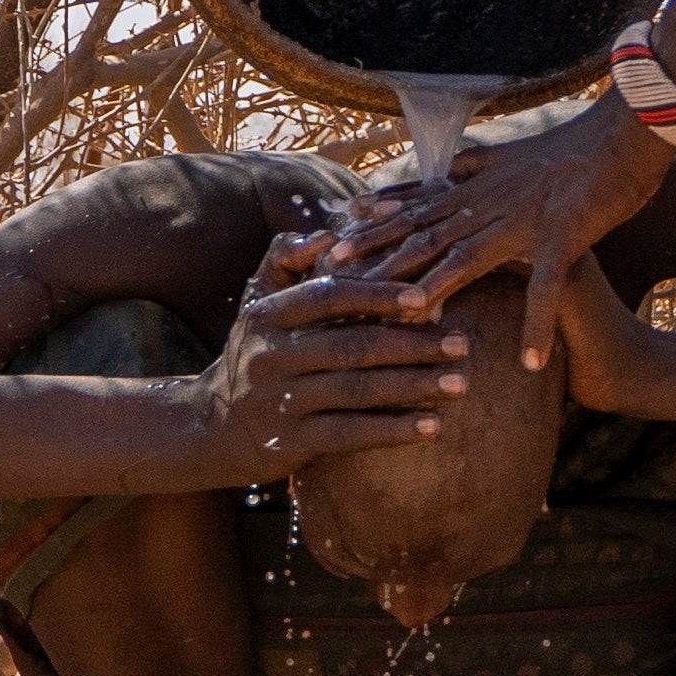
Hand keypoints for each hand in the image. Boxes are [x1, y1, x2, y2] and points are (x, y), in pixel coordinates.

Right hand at [168, 226, 473, 482]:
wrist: (213, 427)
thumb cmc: (253, 354)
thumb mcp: (256, 303)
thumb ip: (285, 260)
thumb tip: (326, 233)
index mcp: (267, 315)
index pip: (327, 296)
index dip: (377, 295)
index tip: (425, 299)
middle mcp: (270, 357)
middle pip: (352, 346)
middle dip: (413, 345)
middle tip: (462, 344)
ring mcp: (280, 402)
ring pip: (357, 392)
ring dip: (414, 388)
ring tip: (460, 384)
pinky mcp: (291, 442)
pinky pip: (350, 434)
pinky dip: (393, 430)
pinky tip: (432, 426)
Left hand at [359, 101, 670, 382]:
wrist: (629, 136)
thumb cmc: (579, 150)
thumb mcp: (518, 157)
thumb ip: (480, 166)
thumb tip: (448, 166)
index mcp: (482, 188)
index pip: (420, 204)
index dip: (378, 219)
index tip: (337, 229)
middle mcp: (493, 203)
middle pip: (426, 229)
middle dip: (380, 249)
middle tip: (334, 265)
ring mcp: (524, 221)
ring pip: (468, 254)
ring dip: (433, 283)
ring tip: (403, 311)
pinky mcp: (563, 237)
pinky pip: (547, 288)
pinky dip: (537, 325)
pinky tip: (527, 361)